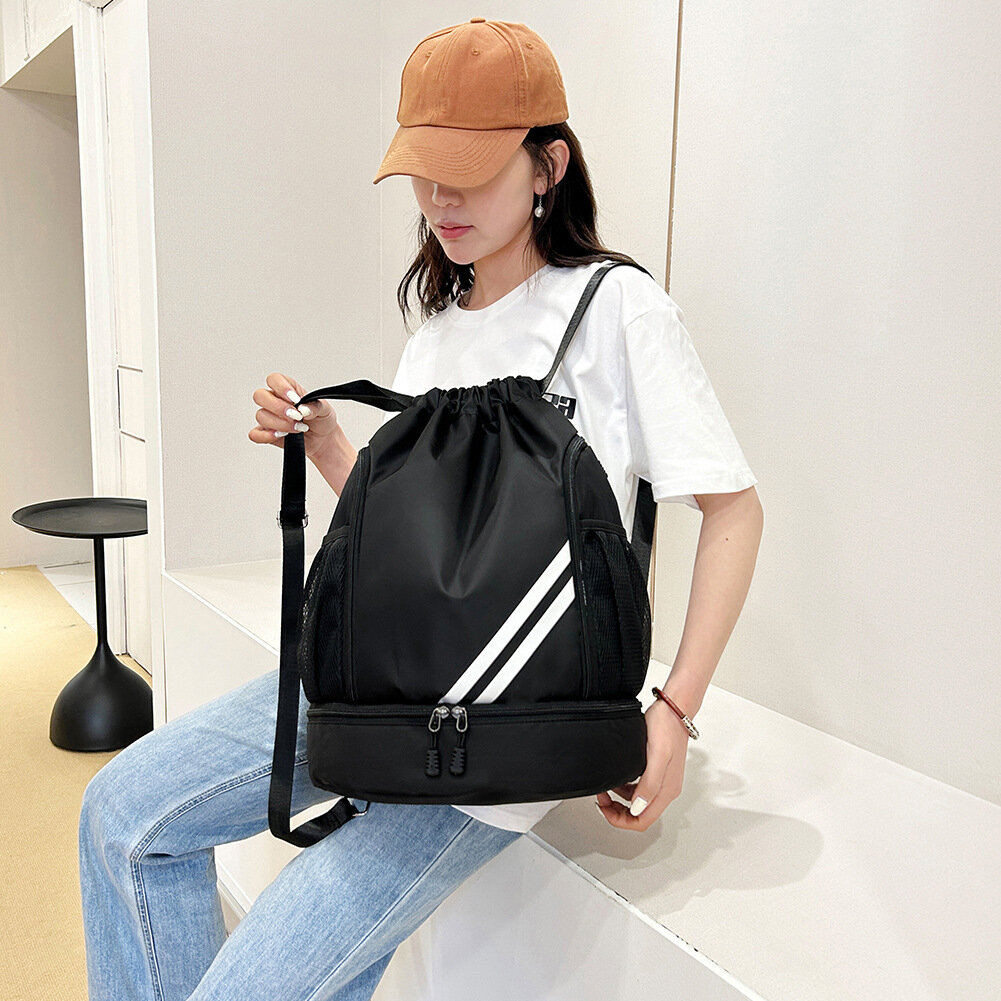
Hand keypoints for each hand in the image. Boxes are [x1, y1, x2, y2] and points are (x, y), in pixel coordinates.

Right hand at [249, 372, 338, 459]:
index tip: (296, 399)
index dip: (282, 388)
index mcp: (287, 389)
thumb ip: (316, 406)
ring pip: (260, 416)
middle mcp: (275, 401)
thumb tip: (304, 408)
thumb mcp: (325, 409)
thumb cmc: (321, 419)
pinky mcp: (267, 434)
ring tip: (298, 428)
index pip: (274, 379)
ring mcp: (269, 417)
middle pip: (260, 396)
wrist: (322, 439)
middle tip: (296, 416)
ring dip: (280, 424)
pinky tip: (282, 435)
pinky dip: (267, 436)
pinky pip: (255, 434)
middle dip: (278, 407)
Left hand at [595, 698, 688, 830]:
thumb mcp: (657, 756)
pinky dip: (624, 789)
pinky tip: (617, 778)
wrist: (673, 710)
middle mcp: (665, 789)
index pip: (642, 821)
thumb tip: (638, 807)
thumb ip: (649, 784)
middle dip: (617, 812)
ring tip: (605, 787)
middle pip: (639, 815)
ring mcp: (662, 781)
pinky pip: (638, 789)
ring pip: (637, 803)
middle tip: (601, 799)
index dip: (621, 820)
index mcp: (666, 791)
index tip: (604, 808)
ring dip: (619, 800)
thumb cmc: (666, 728)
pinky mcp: (657, 771)